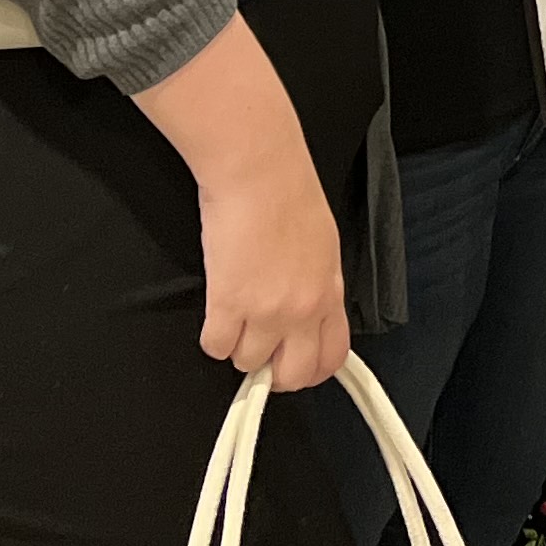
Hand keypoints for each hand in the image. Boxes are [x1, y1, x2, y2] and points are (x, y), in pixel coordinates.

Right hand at [196, 153, 350, 390]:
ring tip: (234, 316)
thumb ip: (317, 285)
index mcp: (330, 291)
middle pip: (293, 375)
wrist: (259, 170)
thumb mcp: (322, 245)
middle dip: (273, 371)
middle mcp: (304, 308)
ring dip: (237, 346)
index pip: (333, 356)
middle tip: (259, 351)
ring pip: (248, 362)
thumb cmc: (288, 193)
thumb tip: (305, 312)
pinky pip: (216, 346)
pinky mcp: (229, 304)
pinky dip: (212, 336)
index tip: (294, 365)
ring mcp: (267, 311)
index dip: (311, 370)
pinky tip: (215, 311)